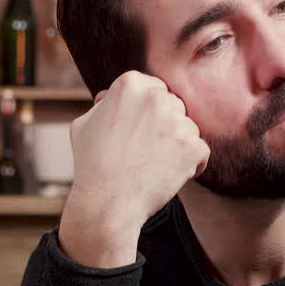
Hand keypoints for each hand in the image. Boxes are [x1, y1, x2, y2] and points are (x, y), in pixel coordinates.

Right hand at [59, 71, 208, 268]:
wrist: (106, 201)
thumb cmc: (91, 164)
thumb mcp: (84, 123)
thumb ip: (104, 105)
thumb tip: (110, 97)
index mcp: (130, 84)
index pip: (153, 88)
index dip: (145, 112)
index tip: (136, 131)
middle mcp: (156, 97)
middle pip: (173, 106)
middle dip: (163, 126)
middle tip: (143, 151)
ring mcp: (177, 122)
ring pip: (187, 128)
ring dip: (176, 144)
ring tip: (151, 164)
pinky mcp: (193, 147)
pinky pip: (200, 151)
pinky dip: (189, 165)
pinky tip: (168, 175)